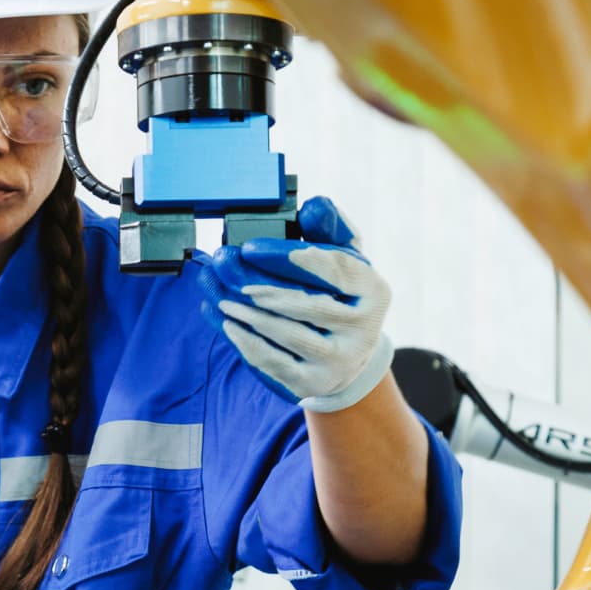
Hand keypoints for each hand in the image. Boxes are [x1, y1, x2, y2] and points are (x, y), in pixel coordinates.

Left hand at [197, 196, 393, 412]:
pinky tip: (224, 319)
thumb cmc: (337, 297)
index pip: (336, 269)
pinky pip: (271, 360)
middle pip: (304, 303)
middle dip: (256, 280)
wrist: (343, 358)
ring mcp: (338, 362)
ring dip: (243, 309)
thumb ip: (330, 230)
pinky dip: (243, 339)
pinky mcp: (311, 384)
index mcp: (374, 291)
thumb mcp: (342, 260)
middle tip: (221, 262)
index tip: (250, 246)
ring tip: (216, 290)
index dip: (291, 257)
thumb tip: (314, 205)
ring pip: (284, 332)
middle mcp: (362, 331)